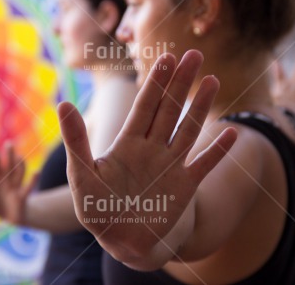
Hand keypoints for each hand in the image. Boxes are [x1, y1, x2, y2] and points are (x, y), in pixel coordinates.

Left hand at [0, 142, 34, 224]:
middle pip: (8, 165)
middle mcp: (7, 179)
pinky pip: (28, 187)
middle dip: (9, 155)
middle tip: (8, 144)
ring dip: (20, 165)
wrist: (8, 216)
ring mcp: (15, 186)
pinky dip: (32, 180)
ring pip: (19, 173)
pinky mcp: (22, 196)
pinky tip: (36, 172)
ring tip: (20, 157)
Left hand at [58, 50, 236, 256]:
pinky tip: (231, 133)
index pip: (145, 105)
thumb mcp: (81, 174)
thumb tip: (63, 104)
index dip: (156, 82)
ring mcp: (170, 166)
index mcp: (128, 142)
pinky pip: (204, 164)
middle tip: (194, 54)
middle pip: (169, 109)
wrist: (121, 240)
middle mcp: (152, 148)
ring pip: (188, 129)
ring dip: (200, 106)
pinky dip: (217, 151)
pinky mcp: (184, 186)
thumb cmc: (97, 208)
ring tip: (212, 80)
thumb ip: (76, 141)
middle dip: (180, 83)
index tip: (166, 58)